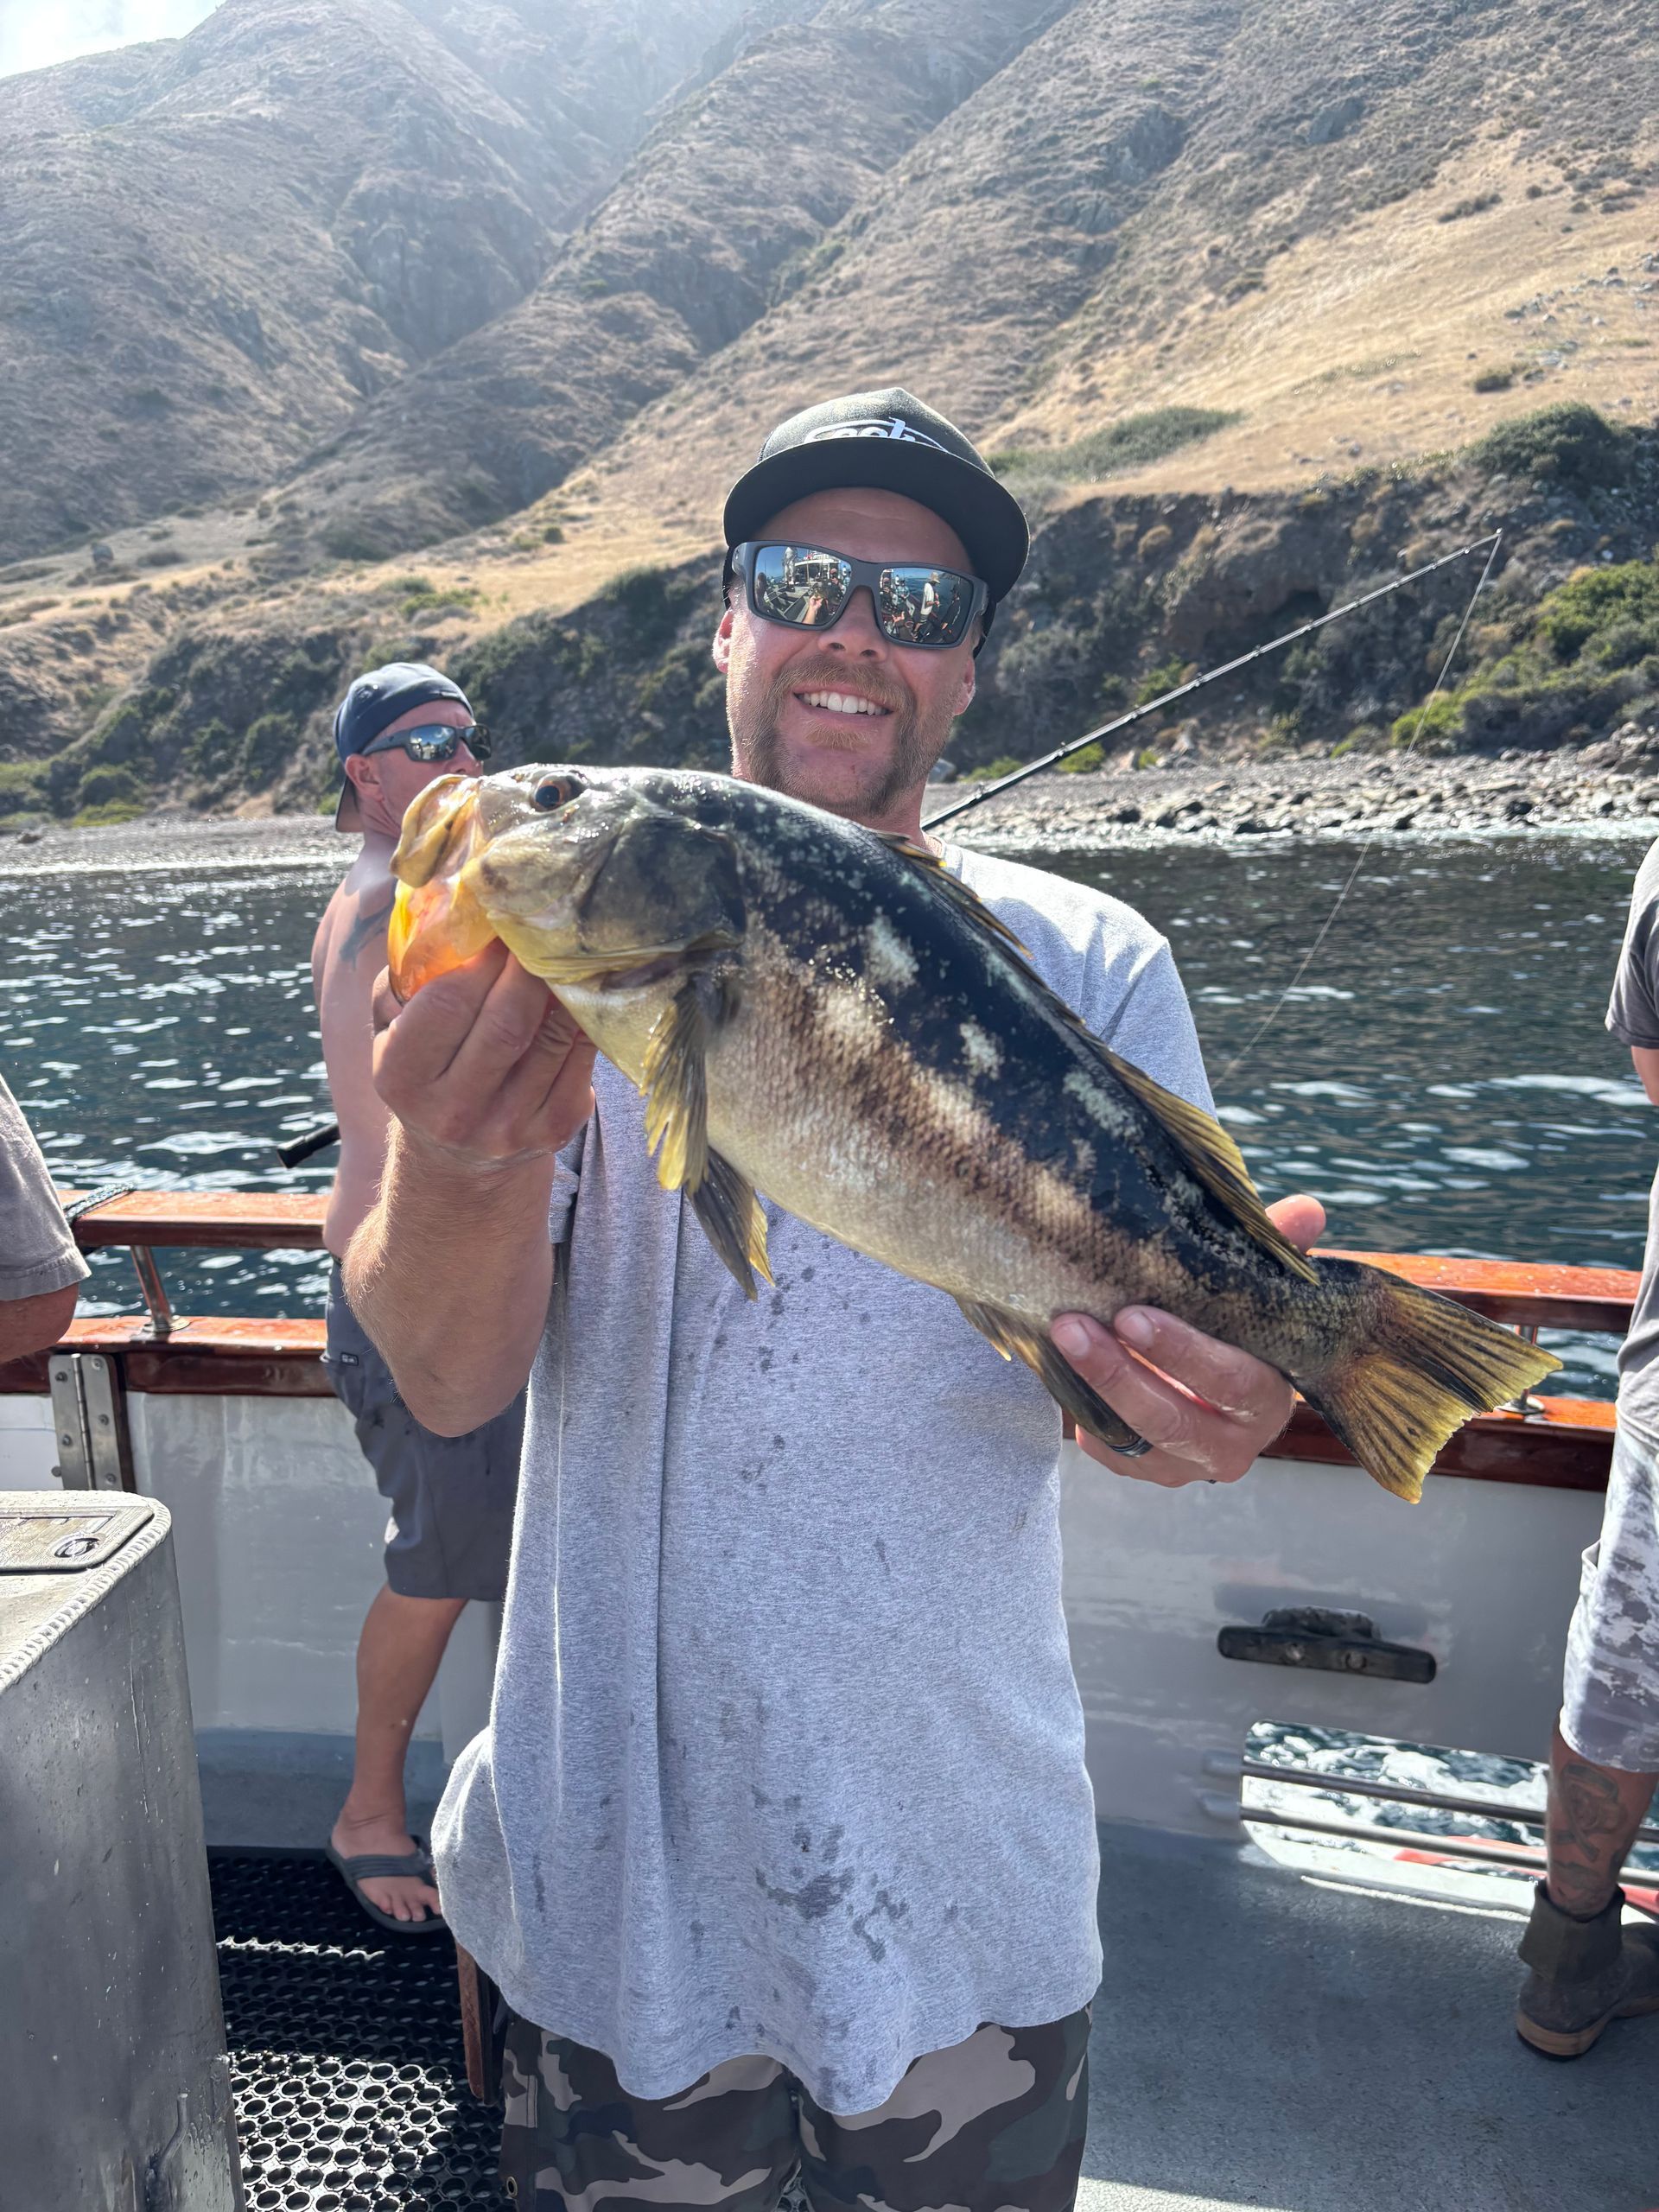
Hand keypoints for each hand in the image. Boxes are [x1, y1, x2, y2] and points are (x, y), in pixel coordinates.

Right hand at [370, 943, 595, 1169]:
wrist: (457, 1160)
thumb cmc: (426, 1071)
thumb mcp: (391, 1032)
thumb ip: (407, 979)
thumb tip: (449, 914)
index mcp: (402, 1078)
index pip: (447, 1003)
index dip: (480, 958)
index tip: (500, 925)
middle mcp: (453, 1112)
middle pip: (507, 1022)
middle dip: (529, 968)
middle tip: (541, 930)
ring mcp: (509, 1126)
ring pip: (553, 1038)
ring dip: (565, 988)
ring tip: (566, 953)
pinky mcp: (555, 1130)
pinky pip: (581, 1058)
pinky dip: (586, 1018)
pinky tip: (582, 992)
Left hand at [1052, 1194, 1325, 1488]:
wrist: (1221, 1383)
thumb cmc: (1238, 1328)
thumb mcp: (1257, 1291)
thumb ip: (1279, 1254)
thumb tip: (1308, 1210)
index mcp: (1268, 1398)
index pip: (1231, 1381)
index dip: (1182, 1352)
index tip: (1131, 1316)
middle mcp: (1235, 1445)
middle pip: (1173, 1418)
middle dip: (1118, 1372)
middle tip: (1071, 1325)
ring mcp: (1189, 1466)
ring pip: (1136, 1439)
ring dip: (1092, 1389)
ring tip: (1058, 1339)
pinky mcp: (1150, 1472)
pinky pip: (1112, 1451)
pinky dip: (1084, 1415)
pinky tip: (1060, 1371)